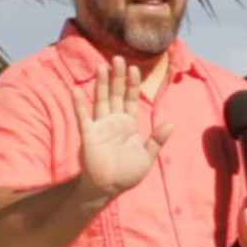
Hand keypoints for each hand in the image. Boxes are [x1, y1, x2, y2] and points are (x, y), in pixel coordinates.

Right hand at [72, 56, 172, 201]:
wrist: (108, 189)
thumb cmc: (127, 173)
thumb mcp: (147, 156)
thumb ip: (157, 139)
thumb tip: (170, 123)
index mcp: (128, 124)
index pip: (131, 99)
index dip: (132, 84)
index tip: (135, 68)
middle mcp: (114, 121)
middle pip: (116, 94)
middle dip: (118, 77)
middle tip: (118, 58)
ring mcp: (100, 126)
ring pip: (101, 100)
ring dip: (101, 84)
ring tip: (101, 66)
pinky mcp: (89, 135)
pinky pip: (83, 117)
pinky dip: (79, 105)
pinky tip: (76, 91)